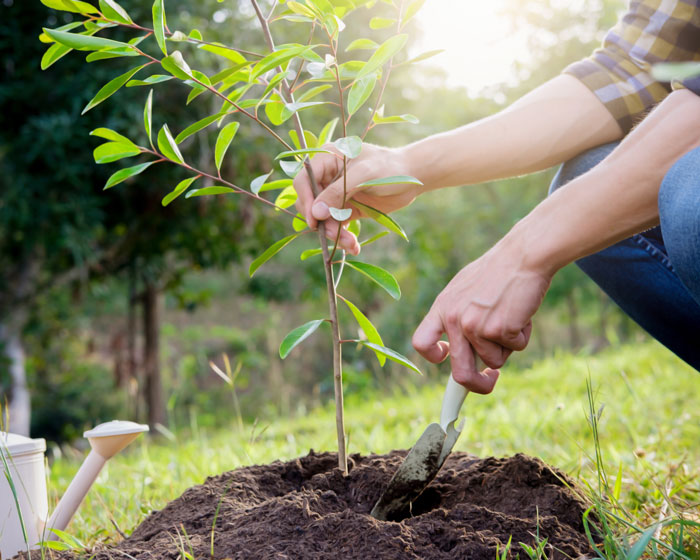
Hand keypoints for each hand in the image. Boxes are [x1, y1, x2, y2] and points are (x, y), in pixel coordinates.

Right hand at [293, 143, 422, 253]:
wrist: (413, 178)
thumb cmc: (389, 168)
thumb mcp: (364, 175)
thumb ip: (338, 192)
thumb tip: (315, 213)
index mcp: (327, 160)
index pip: (304, 180)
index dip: (306, 200)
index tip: (314, 220)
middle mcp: (327, 177)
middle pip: (311, 203)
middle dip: (322, 222)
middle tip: (335, 235)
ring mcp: (336, 195)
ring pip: (323, 219)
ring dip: (334, 233)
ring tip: (351, 244)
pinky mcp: (346, 209)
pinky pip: (336, 226)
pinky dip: (343, 237)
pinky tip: (354, 246)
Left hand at [411, 237, 551, 392]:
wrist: (523, 256)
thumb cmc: (498, 271)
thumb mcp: (464, 289)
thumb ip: (458, 315)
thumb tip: (461, 349)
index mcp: (442, 308)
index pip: (421, 343)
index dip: (433, 356)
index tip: (447, 358)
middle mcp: (455, 320)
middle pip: (460, 372)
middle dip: (477, 385)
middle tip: (490, 381)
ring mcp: (476, 326)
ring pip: (495, 360)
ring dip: (508, 345)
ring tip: (512, 315)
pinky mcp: (500, 330)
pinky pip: (516, 348)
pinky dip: (523, 335)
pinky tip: (522, 312)